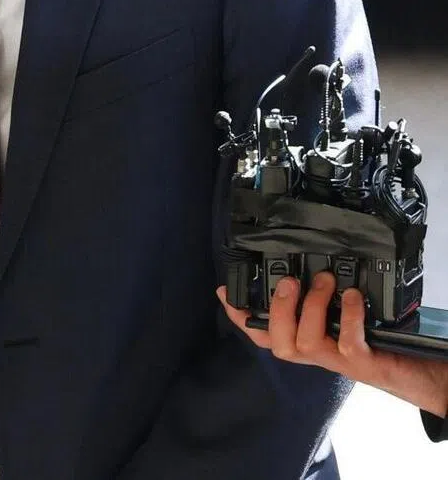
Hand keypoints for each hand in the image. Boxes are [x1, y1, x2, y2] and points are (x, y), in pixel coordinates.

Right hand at [218, 274, 447, 418]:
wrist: (411, 370)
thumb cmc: (371, 339)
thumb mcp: (336, 316)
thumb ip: (313, 300)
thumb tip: (294, 266)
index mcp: (303, 340)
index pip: (261, 333)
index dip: (239, 316)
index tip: (226, 291)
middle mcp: (314, 353)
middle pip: (278, 342)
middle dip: (278, 308)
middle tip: (289, 280)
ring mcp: (336, 360)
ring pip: (306, 341)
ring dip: (313, 306)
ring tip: (327, 280)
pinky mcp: (362, 363)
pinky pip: (348, 341)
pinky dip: (349, 315)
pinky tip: (353, 297)